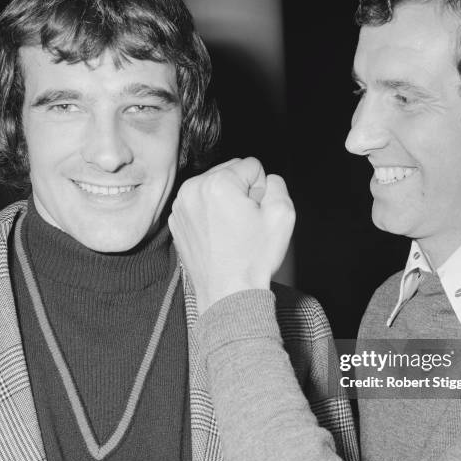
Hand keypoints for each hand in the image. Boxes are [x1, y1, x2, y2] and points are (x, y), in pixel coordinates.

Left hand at [169, 157, 294, 313]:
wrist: (228, 294)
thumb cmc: (252, 259)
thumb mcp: (283, 214)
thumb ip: (277, 183)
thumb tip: (265, 179)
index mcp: (217, 183)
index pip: (252, 166)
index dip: (261, 189)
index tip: (256, 213)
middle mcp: (192, 190)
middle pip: (230, 172)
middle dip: (241, 192)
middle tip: (245, 223)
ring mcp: (181, 207)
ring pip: (214, 187)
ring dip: (225, 202)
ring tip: (232, 231)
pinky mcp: (177, 222)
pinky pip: (200, 205)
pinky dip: (210, 215)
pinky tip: (219, 236)